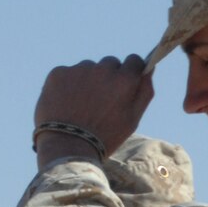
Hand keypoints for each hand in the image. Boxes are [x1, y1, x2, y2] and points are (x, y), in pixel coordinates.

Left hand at [34, 55, 153, 166]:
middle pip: (111, 63)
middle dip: (109, 76)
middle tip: (102, 100)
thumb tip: (149, 70)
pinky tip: (67, 103)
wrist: (67, 146)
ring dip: (88, 80)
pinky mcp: (59, 73)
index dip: (131, 71)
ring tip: (83, 105)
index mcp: (124, 81)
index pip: (134, 60)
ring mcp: (79, 70)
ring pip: (88, 68)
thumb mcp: (133, 120)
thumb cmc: (105, 136)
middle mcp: (103, 70)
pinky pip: (69, 73)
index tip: (126, 81)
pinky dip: (69, 84)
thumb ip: (144, 92)